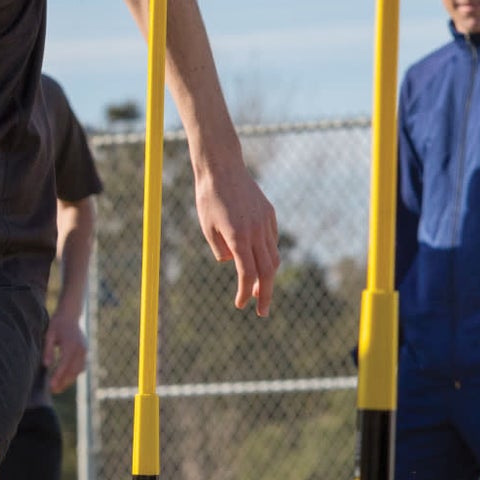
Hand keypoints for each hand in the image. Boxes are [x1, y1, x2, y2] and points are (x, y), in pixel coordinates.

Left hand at [43, 307, 87, 391]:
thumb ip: (48, 350)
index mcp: (71, 344)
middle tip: (53, 391)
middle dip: (63, 382)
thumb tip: (46, 365)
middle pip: (72, 371)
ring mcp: (84, 350)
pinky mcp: (85, 351)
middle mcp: (80, 349)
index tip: (51, 386)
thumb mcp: (49, 335)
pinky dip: (74, 374)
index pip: (64, 365)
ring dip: (69, 381)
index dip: (58, 377)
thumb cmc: (57, 324)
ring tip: (58, 388)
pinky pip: (81, 367)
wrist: (71, 314)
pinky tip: (66, 379)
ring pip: (78, 371)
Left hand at [196, 165, 279, 316]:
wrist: (222, 167)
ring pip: (273, 256)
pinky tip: (260, 263)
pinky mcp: (269, 214)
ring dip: (268, 277)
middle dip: (265, 294)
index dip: (245, 292)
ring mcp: (265, 222)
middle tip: (262, 312)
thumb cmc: (209, 198)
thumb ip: (220, 249)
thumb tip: (232, 263)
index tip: (240, 305)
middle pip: (266, 271)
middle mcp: (256, 231)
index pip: (247, 273)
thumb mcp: (207, 228)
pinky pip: (272, 240)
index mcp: (238, 236)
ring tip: (260, 292)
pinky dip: (268, 255)